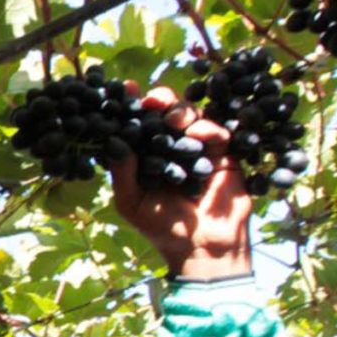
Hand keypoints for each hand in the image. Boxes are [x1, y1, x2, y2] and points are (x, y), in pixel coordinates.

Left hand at [108, 85, 253, 278]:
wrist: (202, 246)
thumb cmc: (161, 227)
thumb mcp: (131, 202)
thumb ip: (123, 172)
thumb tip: (113, 140)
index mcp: (145, 155)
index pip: (136, 123)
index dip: (130, 105)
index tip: (123, 89)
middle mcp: (169, 147)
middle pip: (164, 111)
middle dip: (159, 100)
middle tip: (151, 101)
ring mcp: (196, 148)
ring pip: (190, 115)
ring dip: (181, 111)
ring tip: (173, 120)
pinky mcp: (222, 154)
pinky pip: (217, 132)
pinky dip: (208, 128)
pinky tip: (198, 133)